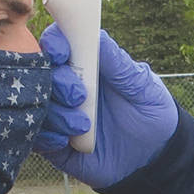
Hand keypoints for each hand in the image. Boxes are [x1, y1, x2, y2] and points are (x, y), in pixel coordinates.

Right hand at [34, 24, 178, 187]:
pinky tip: (67, 141)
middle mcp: (67, 87)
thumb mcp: (142, 87)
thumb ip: (119, 64)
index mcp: (86, 65)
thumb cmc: (151, 113)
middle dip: (57, 82)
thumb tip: (97, 35)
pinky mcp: (56, 145)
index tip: (62, 52)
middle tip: (80, 96)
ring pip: (38, 106)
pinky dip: (48, 137)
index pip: (57, 44)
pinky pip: (38, 138)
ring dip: (56, 113)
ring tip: (84, 126)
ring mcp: (60, 115)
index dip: (54, 44)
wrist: (156, 158)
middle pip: (42, 73)